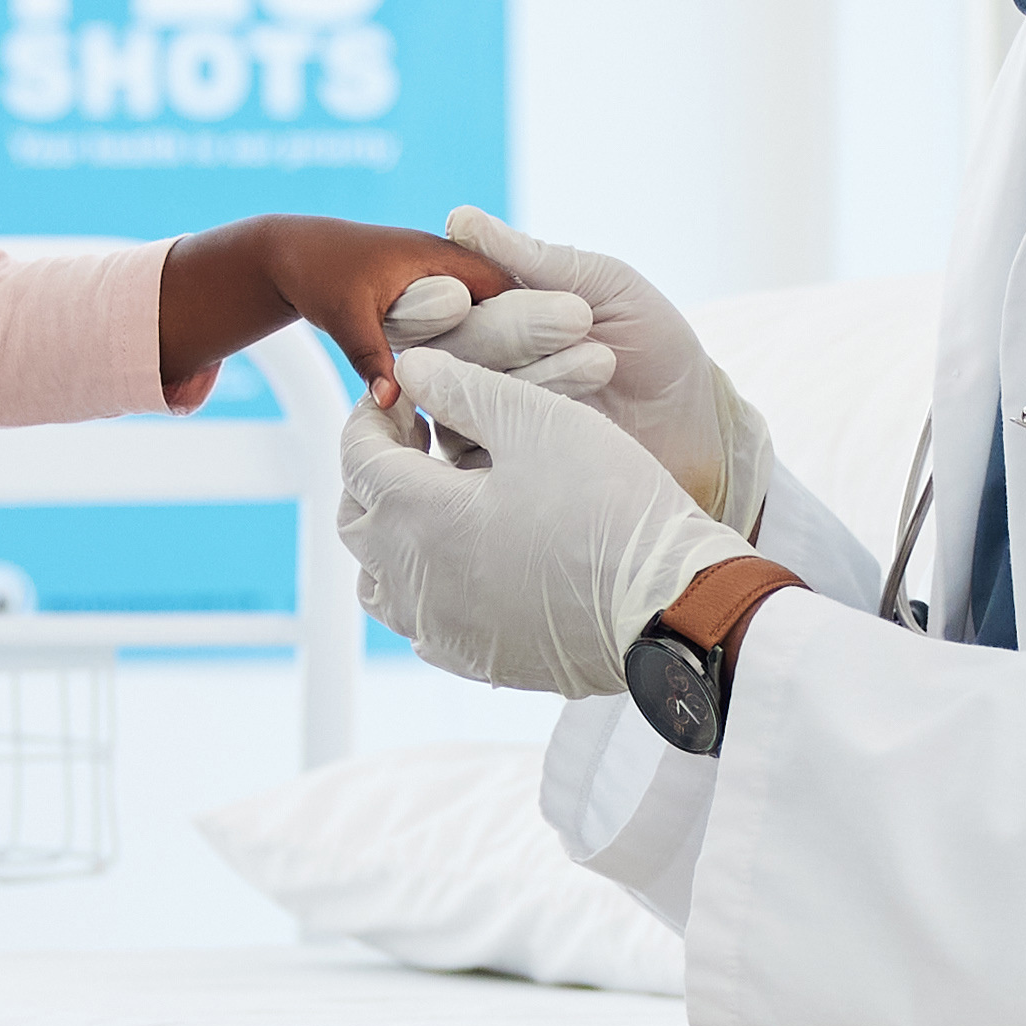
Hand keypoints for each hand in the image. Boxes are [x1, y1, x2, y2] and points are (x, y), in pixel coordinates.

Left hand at [154, 214, 559, 416]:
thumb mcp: (344, 312)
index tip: (582, 358)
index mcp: (446, 261)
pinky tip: (504, 417)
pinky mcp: (439, 314)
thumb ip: (371, 353)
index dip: (546, 322)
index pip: (512, 289)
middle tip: (592, 381)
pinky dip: (487, 367)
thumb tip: (392, 400)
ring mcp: (451, 295)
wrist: (288, 254)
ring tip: (560, 410)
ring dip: (521, 362)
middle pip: (514, 312)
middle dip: (547, 346)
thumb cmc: (317, 272)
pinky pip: (473, 341)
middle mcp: (456, 275)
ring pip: (497, 331)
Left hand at [334, 351, 737, 699]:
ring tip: (435, 497)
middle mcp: (412, 582)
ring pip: (377, 577)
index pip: (356, 457)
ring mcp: (439, 629)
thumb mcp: (540, 422)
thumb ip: (464, 388)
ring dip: (390, 530)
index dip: (372, 415)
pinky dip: (423, 579)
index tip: (405, 393)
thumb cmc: (611, 505)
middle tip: (416, 436)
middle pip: (356, 517)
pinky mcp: (473, 659)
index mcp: (418, 517)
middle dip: (373, 470)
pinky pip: (420, 618)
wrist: (669, 607)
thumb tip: (411, 367)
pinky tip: (467, 554)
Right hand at [398, 206, 753, 525]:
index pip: (428, 301)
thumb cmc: (651, 343)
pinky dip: (532, 422)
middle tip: (577, 318)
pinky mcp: (494, 467)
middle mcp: (469, 361)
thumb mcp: (604, 285)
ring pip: (463, 395)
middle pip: (442, 346)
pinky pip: (482, 445)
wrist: (692, 422)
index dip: (429, 299)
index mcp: (485, 308)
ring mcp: (477, 416)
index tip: (459, 295)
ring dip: (535, 374)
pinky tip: (582, 413)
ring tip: (602, 359)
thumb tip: (462, 220)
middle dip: (506, 329)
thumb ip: (535, 258)